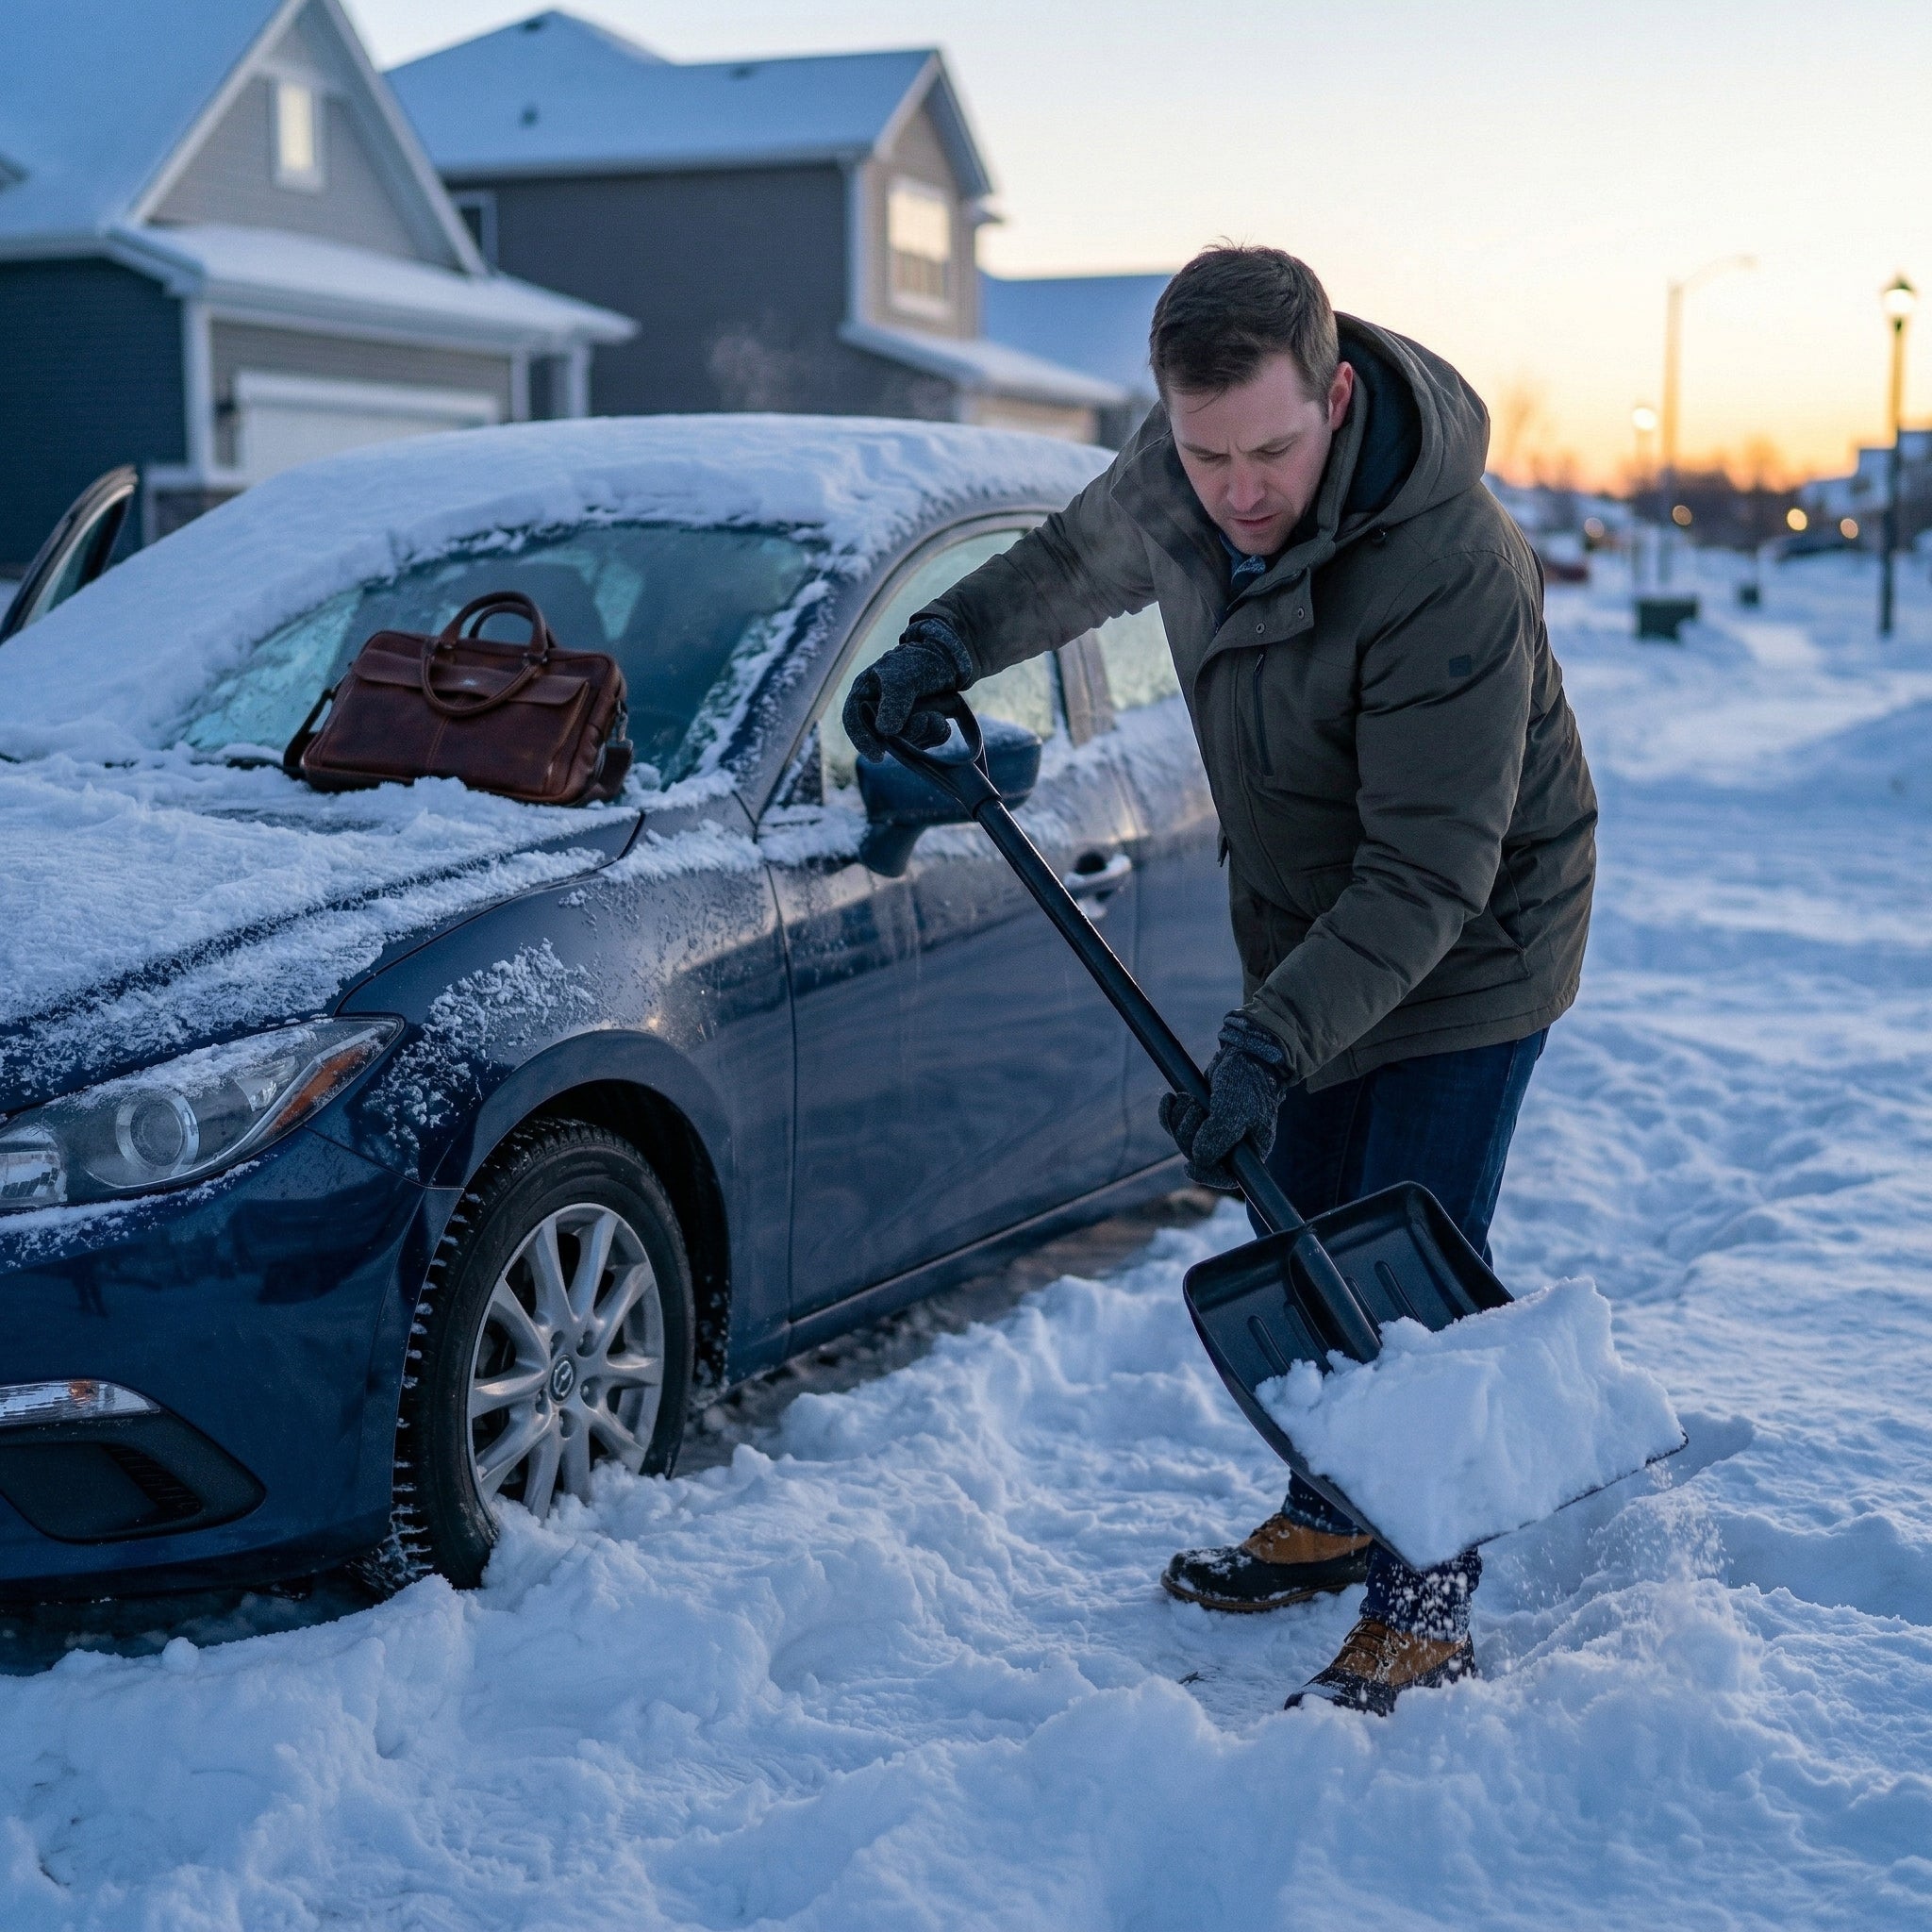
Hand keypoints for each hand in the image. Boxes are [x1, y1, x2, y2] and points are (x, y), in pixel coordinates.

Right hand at [842, 616, 973, 763]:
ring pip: (908, 742)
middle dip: (907, 734)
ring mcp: (899, 721)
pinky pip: (926, 742)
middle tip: (925, 720)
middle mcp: (879, 710)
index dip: (862, 740)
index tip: (878, 756)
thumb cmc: (921, 662)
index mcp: (865, 693)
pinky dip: (936, 732)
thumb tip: (884, 731)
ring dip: (925, 731)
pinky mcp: (919, 728)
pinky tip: (942, 718)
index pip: (853, 720)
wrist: (951, 660)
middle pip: (883, 738)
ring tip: (936, 712)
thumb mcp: (904, 678)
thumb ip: (894, 702)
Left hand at [1158, 1013, 1292, 1189]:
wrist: (1243, 1053)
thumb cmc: (1246, 1082)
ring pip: (1184, 1141)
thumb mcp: (1235, 1109)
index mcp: (1249, 1151)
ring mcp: (1214, 1131)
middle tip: (1196, 1109)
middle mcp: (1232, 1145)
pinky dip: (1170, 1113)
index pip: (1226, 1177)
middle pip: (1199, 1157)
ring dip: (1180, 1120)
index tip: (1190, 1166)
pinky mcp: (1199, 1116)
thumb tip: (1198, 1159)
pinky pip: (1175, 1125)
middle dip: (1189, 1134)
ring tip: (1189, 1099)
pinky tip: (1170, 1098)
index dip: (1207, 1175)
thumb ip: (1218, 1136)